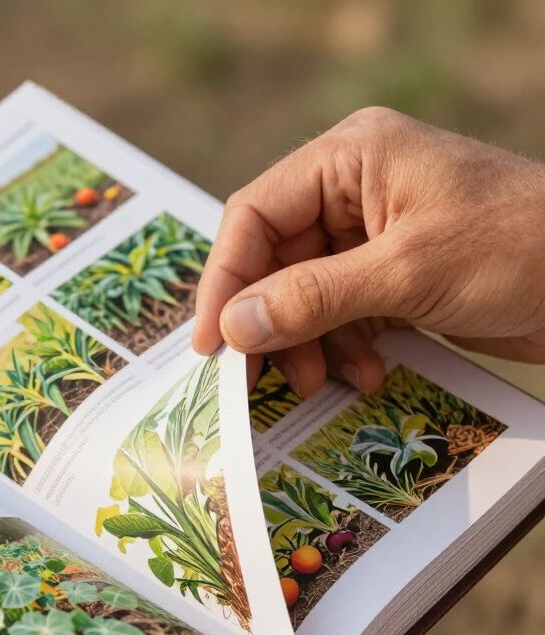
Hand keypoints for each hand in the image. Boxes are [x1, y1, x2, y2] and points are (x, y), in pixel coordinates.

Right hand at [193, 106, 544, 395]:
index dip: (225, 280)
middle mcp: (354, 191)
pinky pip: (341, 314)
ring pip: (303, 295)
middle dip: (271, 324)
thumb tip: (232, 328)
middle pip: (274, 261)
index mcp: (351, 159)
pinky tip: (367, 375)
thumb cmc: (520, 248)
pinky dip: (345, 349)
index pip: (255, 215)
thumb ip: (312, 298)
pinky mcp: (394, 275)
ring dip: (308, 345)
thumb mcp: (407, 272)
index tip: (212, 342)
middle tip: (257, 379)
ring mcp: (374, 235)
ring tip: (319, 383)